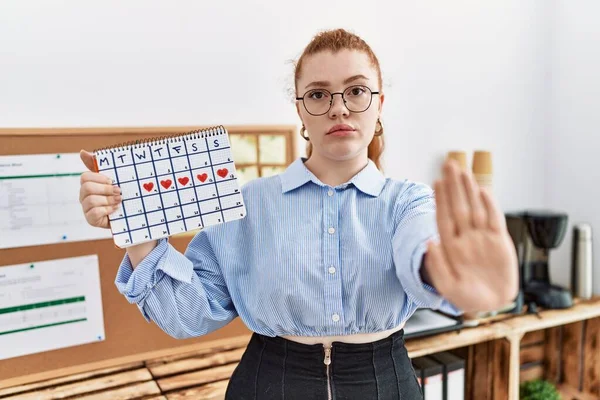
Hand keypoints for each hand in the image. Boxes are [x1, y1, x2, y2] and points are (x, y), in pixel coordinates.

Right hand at [79, 150, 120, 228]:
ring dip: (108, 200)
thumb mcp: (114, 178)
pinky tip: (115, 209)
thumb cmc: (120, 193)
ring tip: (119, 200)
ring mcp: (86, 208)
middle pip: (87, 188)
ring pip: (90, 200)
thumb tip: (82, 152)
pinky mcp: (91, 220)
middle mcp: (84, 195)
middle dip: (105, 189)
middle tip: (119, 191)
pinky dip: (107, 210)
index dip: (99, 178)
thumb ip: (100, 165)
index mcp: (88, 184)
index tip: (112, 180)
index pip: (85, 177)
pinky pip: (94, 213)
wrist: (129, 213)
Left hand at [424, 159, 518, 312]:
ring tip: (464, 171)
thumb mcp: (448, 287)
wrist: (491, 304)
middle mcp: (466, 237)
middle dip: (454, 185)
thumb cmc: (468, 296)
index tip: (437, 182)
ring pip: (475, 208)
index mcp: (450, 245)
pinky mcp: (500, 241)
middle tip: (449, 164)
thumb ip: (438, 266)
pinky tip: (483, 190)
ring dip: (469, 189)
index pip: (444, 217)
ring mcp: (482, 237)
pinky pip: (494, 219)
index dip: (441, 199)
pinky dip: (490, 205)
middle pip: (458, 206)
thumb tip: (429, 243)